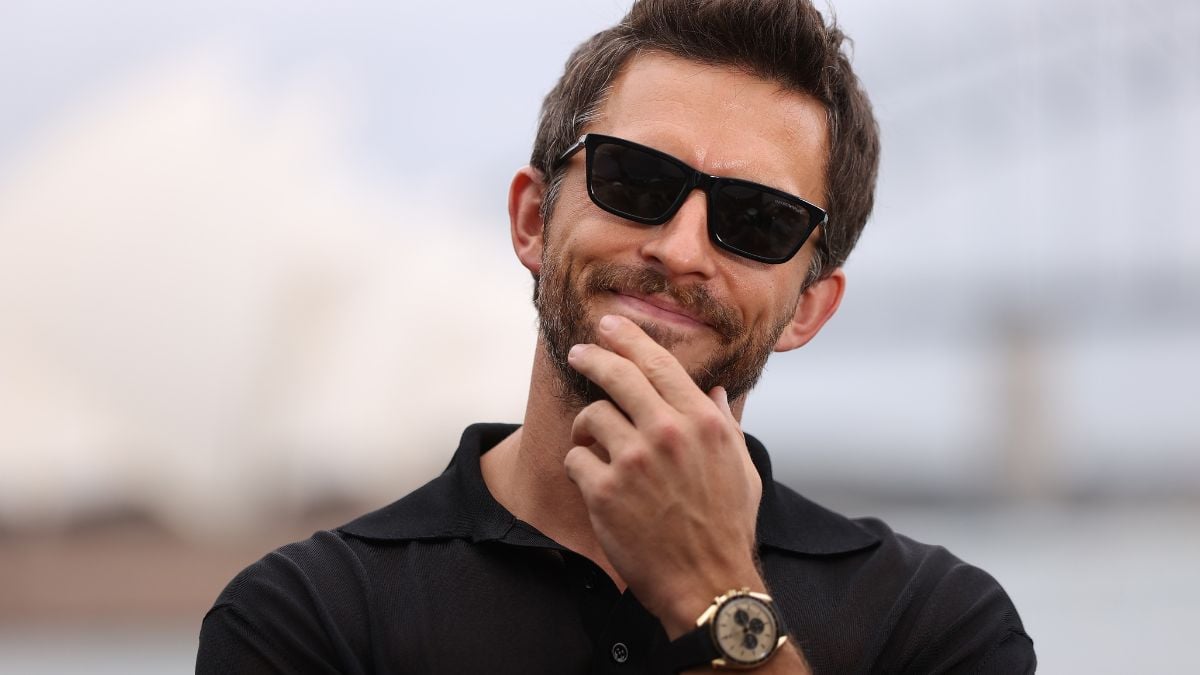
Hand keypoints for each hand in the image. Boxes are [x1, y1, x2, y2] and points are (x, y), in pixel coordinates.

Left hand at [563, 314, 763, 636]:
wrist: (707, 584)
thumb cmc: (726, 529)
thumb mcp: (741, 469)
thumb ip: (725, 425)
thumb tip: (716, 393)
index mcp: (703, 423)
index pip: (659, 363)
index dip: (629, 339)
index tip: (610, 326)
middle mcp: (668, 433)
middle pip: (617, 374)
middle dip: (592, 357)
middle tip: (579, 353)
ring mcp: (634, 460)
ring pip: (592, 416)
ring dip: (588, 429)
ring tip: (594, 444)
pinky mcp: (604, 490)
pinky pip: (576, 458)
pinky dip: (580, 466)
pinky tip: (594, 481)